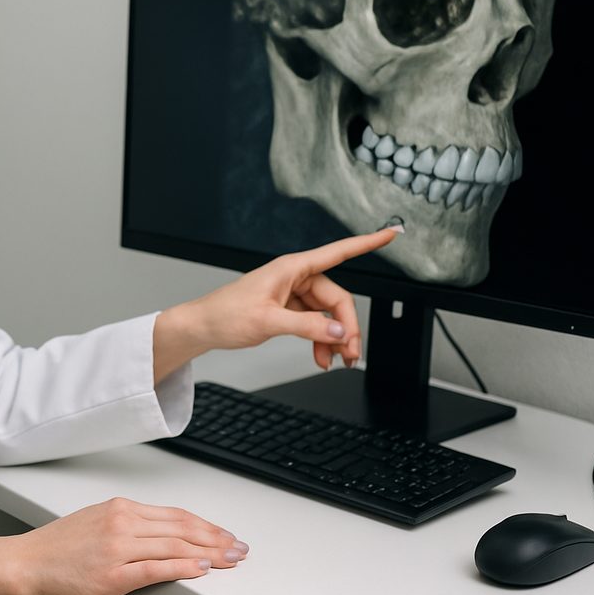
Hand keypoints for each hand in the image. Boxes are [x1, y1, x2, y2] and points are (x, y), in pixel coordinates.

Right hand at [0, 497, 246, 594]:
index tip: (225, 534)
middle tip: (239, 547)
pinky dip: (182, 566)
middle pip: (181, 528)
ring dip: (209, 553)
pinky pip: (155, 568)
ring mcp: (117, 548)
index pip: (175, 514)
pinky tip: (201, 567)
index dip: (206, 525)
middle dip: (215, 538)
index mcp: (120, 508)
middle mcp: (122, 522)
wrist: (25, 563)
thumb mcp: (97, 522)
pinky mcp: (112, 575)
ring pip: (174, 546)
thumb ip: (130, 524)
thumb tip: (166, 533)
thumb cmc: (58, 548)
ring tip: (230, 559)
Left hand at [154, 228, 399, 376]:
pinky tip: (322, 357)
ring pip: (328, 314)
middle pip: (337, 298)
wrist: (203, 326)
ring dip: (335, 338)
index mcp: (291, 268)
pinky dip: (321, 340)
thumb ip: (307, 326)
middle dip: (346, 327)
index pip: (338, 252)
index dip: (366, 242)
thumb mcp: (268, 321)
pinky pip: (315, 322)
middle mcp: (295, 277)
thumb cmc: (225, 314)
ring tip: (336, 360)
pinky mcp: (288, 309)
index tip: (390, 233)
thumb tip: (339, 331)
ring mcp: (292, 293)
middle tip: (350, 354)